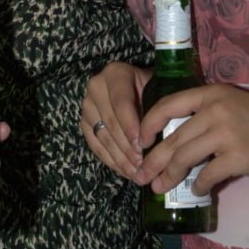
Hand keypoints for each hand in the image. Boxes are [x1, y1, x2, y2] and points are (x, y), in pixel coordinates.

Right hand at [81, 62, 151, 179]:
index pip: (121, 102)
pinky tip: (126, 172)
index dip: (131, 125)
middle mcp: (96, 87)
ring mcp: (87, 106)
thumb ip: (158, 106)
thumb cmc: (152, 88)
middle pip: (111, 123)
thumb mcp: (158, 88)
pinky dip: (112, 161)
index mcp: (115, 73)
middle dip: (127, 148)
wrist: (136, 86)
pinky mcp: (84, 123)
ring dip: (120, 159)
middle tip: (143, 166)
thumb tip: (164, 136)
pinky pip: (96, 146)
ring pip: (103, 137)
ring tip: (137, 175)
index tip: (142, 145)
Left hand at [137, 85, 248, 194]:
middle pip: (173, 138)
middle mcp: (215, 110)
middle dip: (153, 160)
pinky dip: (198, 185)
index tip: (140, 140)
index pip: (168, 105)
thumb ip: (206, 116)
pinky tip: (197, 190)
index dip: (149, 123)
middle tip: (141, 176)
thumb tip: (177, 142)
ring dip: (169, 176)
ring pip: (184, 157)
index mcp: (212, 94)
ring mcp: (227, 133)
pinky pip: (207, 175)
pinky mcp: (238, 157)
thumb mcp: (233, 104)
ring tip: (159, 188)